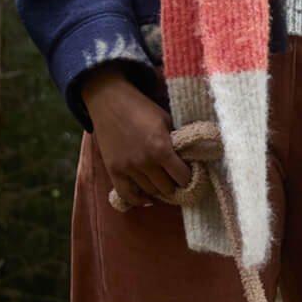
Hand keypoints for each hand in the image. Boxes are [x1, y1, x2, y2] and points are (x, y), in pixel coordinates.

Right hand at [83, 67, 191, 208]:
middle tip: (178, 182)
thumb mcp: (166, 121)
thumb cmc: (142, 108)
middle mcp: (145, 162)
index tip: (191, 176)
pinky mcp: (113, 170)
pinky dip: (138, 200)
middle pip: (167, 188)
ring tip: (165, 186)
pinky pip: (127, 195)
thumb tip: (191, 158)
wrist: (110, 102)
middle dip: (175, 186)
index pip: (182, 177)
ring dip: (159, 191)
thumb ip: (177, 141)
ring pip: (150, 192)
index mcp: (161, 148)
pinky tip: (147, 197)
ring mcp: (128, 168)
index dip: (189, 178)